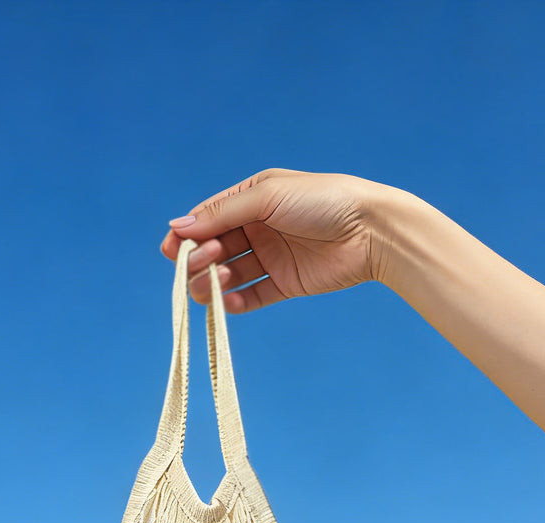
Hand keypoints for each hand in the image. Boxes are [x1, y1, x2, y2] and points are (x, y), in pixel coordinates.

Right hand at [160, 169, 396, 311]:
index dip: (188, 234)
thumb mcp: (267, 196)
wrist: (371, 231)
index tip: (172, 250)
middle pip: (216, 247)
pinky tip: (229, 303)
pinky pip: (254, 296)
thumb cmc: (323, 201)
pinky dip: (237, 303)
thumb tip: (179, 226)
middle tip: (201, 264)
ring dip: (215, 281)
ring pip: (231, 274)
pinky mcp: (287, 284)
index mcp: (253, 198)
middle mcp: (260, 227)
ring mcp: (273, 257)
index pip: (209, 218)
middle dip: (202, 258)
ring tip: (217, 283)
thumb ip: (222, 213)